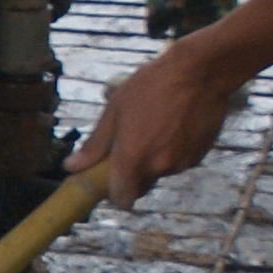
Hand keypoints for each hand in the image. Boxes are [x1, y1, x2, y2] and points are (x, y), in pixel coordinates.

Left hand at [81, 32, 247, 198]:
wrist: (200, 73)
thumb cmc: (153, 85)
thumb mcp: (115, 110)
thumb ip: (95, 144)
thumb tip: (72, 166)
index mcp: (133, 157)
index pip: (121, 199)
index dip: (113, 194)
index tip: (109, 179)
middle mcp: (158, 166)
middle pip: (140, 187)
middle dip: (131, 175)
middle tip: (128, 148)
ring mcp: (181, 164)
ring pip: (159, 173)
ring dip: (153, 161)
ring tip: (153, 128)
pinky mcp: (199, 157)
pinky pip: (178, 163)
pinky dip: (172, 153)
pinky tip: (172, 127)